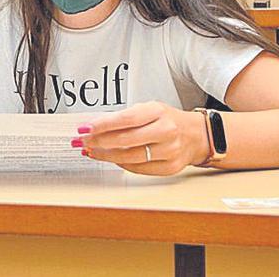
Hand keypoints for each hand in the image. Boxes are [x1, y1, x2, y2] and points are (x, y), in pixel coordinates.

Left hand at [75, 101, 208, 175]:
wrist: (195, 135)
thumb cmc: (168, 121)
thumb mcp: (149, 110)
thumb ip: (125, 117)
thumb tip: (95, 127)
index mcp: (158, 112)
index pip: (126, 119)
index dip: (103, 125)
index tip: (85, 128)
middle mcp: (166, 131)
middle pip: (125, 140)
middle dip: (99, 142)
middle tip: (82, 141)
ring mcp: (169, 151)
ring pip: (129, 157)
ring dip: (105, 155)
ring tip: (91, 151)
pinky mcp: (169, 167)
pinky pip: (138, 168)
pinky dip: (121, 164)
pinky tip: (110, 158)